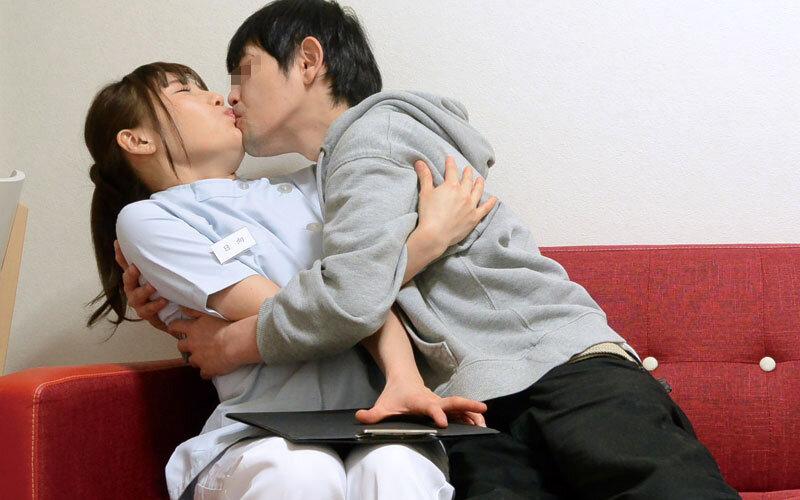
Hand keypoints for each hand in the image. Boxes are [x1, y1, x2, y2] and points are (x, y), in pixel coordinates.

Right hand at [114, 240, 169, 333]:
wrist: (169, 314)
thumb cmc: (162, 290)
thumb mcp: (159, 274)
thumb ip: (157, 261)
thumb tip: (163, 241)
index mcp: (135, 277)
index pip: (126, 264)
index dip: (121, 254)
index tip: (118, 243)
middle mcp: (133, 289)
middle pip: (127, 280)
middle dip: (130, 274)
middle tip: (135, 267)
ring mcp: (138, 302)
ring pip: (136, 296)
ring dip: (144, 291)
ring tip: (153, 286)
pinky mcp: (146, 314)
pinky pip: (148, 310)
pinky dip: (155, 305)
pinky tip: (163, 300)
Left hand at [170, 307, 238, 378]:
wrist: (236, 343)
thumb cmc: (226, 327)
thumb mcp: (209, 315)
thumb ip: (194, 312)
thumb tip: (182, 308)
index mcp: (193, 330)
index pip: (175, 327)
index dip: (173, 328)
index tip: (174, 329)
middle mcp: (192, 344)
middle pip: (181, 346)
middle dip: (185, 346)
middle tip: (194, 345)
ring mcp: (198, 358)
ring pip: (192, 361)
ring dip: (197, 359)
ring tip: (208, 356)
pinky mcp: (207, 369)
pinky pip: (204, 373)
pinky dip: (208, 371)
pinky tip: (215, 368)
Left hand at [355, 380, 487, 427]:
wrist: (403, 379)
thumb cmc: (394, 395)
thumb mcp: (382, 405)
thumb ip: (372, 415)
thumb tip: (359, 417)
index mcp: (420, 401)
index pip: (430, 407)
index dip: (436, 414)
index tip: (442, 423)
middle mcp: (433, 400)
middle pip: (453, 401)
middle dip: (467, 406)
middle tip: (482, 410)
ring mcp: (441, 402)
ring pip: (460, 405)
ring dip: (473, 413)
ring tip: (485, 424)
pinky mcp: (444, 405)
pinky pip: (460, 410)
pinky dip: (471, 415)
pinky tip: (480, 424)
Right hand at [414, 156, 497, 247]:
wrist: (435, 234)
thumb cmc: (428, 214)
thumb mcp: (425, 193)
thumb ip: (425, 176)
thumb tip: (419, 162)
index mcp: (451, 186)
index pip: (452, 171)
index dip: (450, 164)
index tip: (450, 159)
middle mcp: (464, 193)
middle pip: (467, 180)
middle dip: (467, 173)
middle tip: (468, 169)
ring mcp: (471, 205)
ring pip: (478, 191)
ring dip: (479, 184)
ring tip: (480, 179)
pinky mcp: (474, 217)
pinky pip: (485, 208)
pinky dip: (490, 203)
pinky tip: (494, 199)